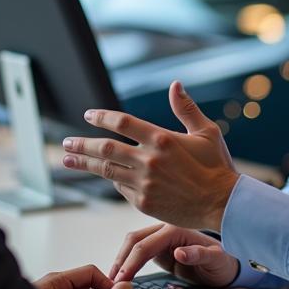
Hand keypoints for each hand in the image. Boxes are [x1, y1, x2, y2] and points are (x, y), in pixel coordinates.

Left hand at [61, 81, 240, 228]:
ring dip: (84, 164)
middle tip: (65, 143)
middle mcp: (149, 161)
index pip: (122, 123)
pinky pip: (121, 188)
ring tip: (67, 160)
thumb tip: (175, 84)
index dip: (102, 117)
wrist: (223, 204)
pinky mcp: (143, 202)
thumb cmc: (217, 166)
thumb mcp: (206, 132)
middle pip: (105, 148)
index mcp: (162, 139)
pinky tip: (105, 176)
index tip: (88, 115)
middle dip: (81, 145)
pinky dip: (112, 180)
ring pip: (106, 171)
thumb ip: (186, 108)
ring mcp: (144, 183)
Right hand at [110, 223, 238, 286]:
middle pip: (134, 240)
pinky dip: (127, 261)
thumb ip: (199, 255)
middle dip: (121, 259)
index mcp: (176, 230)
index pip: (146, 244)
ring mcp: (161, 238)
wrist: (225, 266)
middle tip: (112, 282)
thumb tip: (179, 252)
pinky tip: (121, 274)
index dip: (132, 262)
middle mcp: (166, 229)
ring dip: (121, 259)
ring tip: (112, 279)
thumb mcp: (216, 261)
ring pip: (133, 243)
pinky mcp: (159, 248)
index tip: (122, 279)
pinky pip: (138, 250)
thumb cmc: (222, 263)